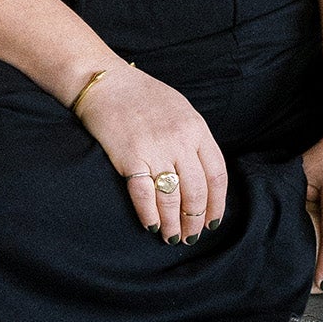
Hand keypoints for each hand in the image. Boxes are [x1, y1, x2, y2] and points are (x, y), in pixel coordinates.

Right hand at [73, 64, 228, 244]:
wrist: (105, 82)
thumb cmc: (142, 95)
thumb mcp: (181, 109)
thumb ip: (194, 139)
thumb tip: (203, 175)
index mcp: (197, 128)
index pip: (217, 175)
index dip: (217, 204)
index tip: (213, 221)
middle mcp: (180, 141)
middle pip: (196, 192)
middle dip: (195, 220)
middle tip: (191, 236)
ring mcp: (155, 149)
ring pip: (171, 198)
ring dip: (173, 224)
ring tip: (171, 238)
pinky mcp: (130, 157)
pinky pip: (144, 195)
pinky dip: (149, 215)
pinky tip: (151, 226)